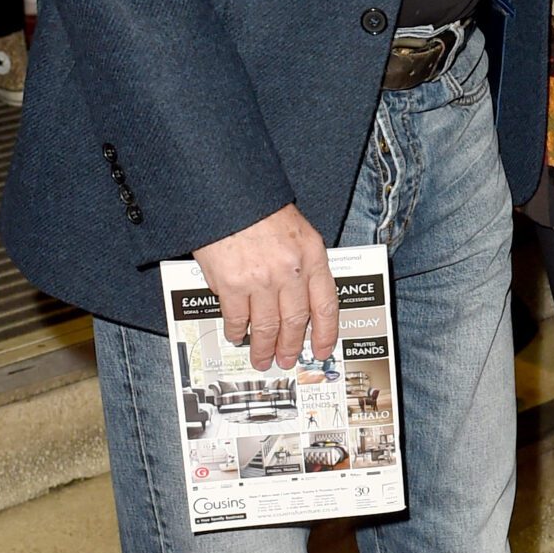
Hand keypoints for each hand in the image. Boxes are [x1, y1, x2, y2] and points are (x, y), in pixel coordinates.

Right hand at [194, 204, 337, 370]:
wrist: (227, 193)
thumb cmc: (259, 208)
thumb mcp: (297, 231)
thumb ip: (303, 262)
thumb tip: (303, 298)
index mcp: (312, 255)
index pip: (326, 305)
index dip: (326, 333)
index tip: (322, 348)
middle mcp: (290, 270)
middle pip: (296, 321)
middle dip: (291, 346)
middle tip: (286, 359)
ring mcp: (262, 280)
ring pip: (267, 327)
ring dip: (264, 347)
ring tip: (262, 357)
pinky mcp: (233, 285)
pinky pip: (237, 319)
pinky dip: (237, 332)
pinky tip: (237, 335)